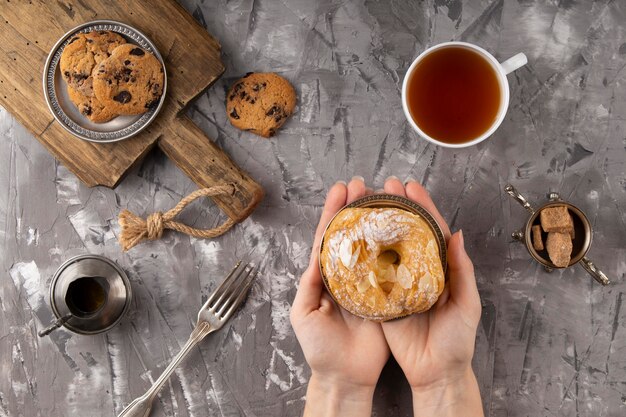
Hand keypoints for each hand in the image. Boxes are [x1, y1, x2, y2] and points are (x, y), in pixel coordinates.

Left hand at [290, 178, 389, 416]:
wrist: (345, 376)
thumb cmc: (319, 348)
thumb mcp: (303, 314)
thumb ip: (308, 284)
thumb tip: (315, 254)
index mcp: (325, 276)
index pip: (328, 236)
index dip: (333, 212)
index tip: (341, 189)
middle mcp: (348, 274)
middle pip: (352, 233)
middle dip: (356, 207)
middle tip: (364, 183)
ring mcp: (368, 283)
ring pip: (373, 244)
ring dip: (376, 219)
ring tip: (383, 195)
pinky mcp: (386, 295)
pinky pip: (392, 267)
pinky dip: (396, 246)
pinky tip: (402, 227)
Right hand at [380, 177, 483, 416]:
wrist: (435, 373)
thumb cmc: (457, 341)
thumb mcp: (467, 305)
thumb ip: (463, 271)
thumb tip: (458, 235)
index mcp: (440, 268)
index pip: (431, 230)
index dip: (422, 207)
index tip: (410, 186)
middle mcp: (417, 270)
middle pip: (405, 232)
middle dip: (396, 207)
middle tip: (384, 185)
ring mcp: (397, 283)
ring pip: (386, 247)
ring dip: (377, 224)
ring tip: (365, 202)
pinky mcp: (380, 299)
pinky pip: (370, 273)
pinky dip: (362, 254)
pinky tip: (352, 237)